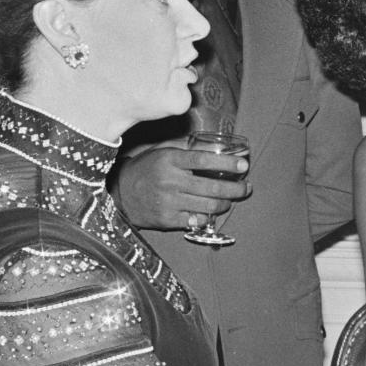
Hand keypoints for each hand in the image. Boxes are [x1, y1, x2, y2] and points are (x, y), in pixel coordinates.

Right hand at [113, 146, 250, 230]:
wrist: (118, 194)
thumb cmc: (145, 169)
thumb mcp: (161, 151)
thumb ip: (187, 146)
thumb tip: (216, 145)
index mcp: (169, 161)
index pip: (204, 160)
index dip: (227, 163)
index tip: (244, 165)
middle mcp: (170, 182)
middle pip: (212, 187)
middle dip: (236, 189)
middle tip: (246, 187)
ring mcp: (168, 203)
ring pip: (209, 206)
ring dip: (226, 203)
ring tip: (231, 199)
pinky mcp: (167, 220)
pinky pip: (197, 221)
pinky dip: (209, 217)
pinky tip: (212, 211)